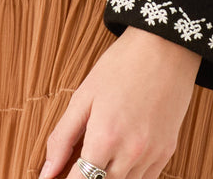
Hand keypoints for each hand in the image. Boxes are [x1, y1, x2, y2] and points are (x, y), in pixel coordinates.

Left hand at [38, 25, 200, 178]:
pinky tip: (120, 158)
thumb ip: (62, 138)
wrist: (165, 47)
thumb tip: (46, 172)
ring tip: (100, 156)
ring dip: (107, 178)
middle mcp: (130, 153)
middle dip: (86, 178)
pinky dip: (129, 175)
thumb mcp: (84, 95)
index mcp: (105, 137)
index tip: (59, 177)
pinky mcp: (166, 152)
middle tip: (80, 160)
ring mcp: (151, 155)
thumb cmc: (121, 65)